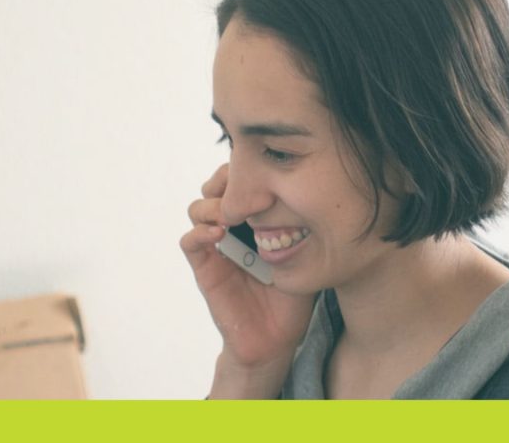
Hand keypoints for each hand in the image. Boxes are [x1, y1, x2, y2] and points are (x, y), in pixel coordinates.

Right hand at [180, 164, 315, 396]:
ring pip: (198, 208)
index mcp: (256, 221)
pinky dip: (200, 232)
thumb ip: (304, 227)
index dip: (247, 170)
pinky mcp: (205, 268)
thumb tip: (319, 193)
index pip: (242, 182)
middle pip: (216, 187)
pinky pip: (190, 242)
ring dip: (212, 204)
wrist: (277, 339)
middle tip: (243, 185)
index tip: (264, 171)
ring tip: (231, 212)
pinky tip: (220, 233)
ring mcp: (216, 247)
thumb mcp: (306, 256)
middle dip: (226, 180)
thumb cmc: (294, 298)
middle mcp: (233, 229)